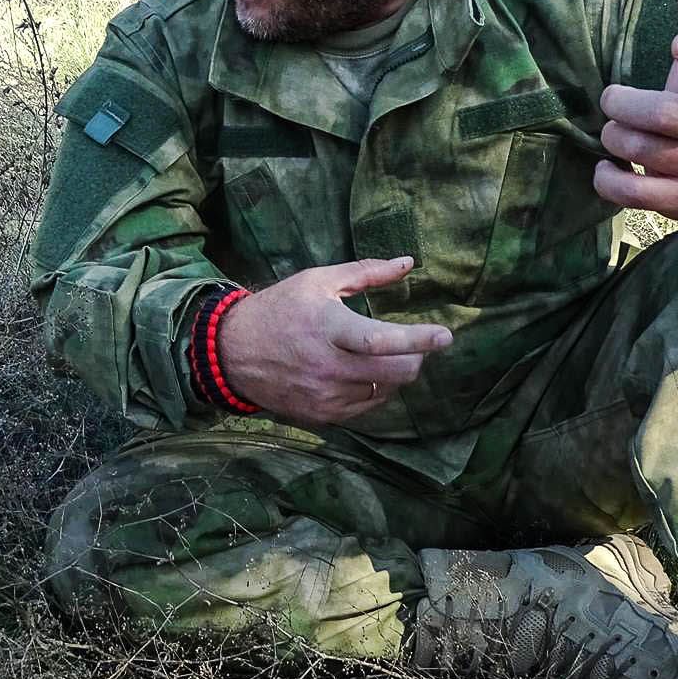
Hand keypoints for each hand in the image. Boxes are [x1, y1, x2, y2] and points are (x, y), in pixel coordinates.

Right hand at [216, 256, 452, 425]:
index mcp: (327, 328)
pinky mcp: (323, 415)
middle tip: (418, 345)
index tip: (445, 336)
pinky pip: (368, 406)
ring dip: (394, 373)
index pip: (381, 340)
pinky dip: (376, 389)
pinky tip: (364, 372)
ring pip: (385, 391)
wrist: (232, 353)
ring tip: (380, 354)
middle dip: (416, 359)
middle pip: (393, 373)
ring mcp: (325, 396)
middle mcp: (328, 367)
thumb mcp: (317, 281)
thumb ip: (366, 272)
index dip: (417, 340)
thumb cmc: (279, 310)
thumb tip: (408, 262)